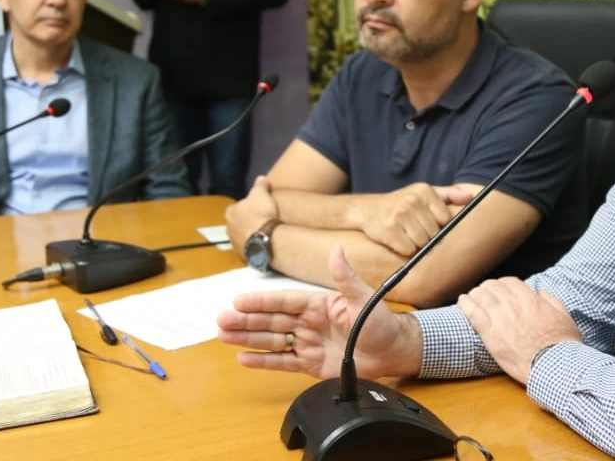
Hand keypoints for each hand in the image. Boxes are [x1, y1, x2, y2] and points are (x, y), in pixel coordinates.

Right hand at [217, 246, 423, 379]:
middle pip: (271, 320)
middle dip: (246, 320)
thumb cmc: (381, 322)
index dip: (261, 301)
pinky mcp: (310, 364)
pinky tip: (243, 358)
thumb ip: (345, 276)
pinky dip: (263, 360)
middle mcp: (308, 322)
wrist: (393, 352)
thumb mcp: (363, 297)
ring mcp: (307, 343)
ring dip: (247, 337)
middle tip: (222, 319)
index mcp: (318, 303)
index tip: (239, 300)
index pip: (284, 301)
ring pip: (271, 340)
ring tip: (224, 336)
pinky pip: (282, 362)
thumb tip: (336, 250)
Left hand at [225, 176, 278, 246]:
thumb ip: (259, 185)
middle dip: (245, 222)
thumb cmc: (261, 214)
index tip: (255, 208)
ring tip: (262, 234)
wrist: (265, 240)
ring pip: (241, 237)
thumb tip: (260, 178)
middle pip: (236, 223)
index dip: (245, 207)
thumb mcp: (261, 194)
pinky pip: (248, 248)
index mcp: (230, 212)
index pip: (235, 208)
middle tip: (259, 221)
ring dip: (248, 235)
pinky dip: (253, 246)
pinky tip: (263, 244)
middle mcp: (228, 228)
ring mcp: (234, 243)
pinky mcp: (243, 255)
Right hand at [353, 183, 473, 256]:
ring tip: (406, 235)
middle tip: (414, 230)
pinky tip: (398, 241)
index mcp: (424, 191)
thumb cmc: (401, 203)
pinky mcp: (389, 231)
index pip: (446, 219)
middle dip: (427, 236)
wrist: (368, 209)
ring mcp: (399, 215)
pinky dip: (404, 250)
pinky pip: (408, 250)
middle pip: (434, 233)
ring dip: (416, 244)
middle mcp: (412, 201)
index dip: (439, 226)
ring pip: (422, 243)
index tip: (428, 223)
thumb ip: (448, 194)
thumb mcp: (424, 193)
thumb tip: (470, 198)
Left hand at [458, 277, 581, 384]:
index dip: (503, 283)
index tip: (500, 288)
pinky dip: (465, 305)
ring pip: (481, 297)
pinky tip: (461, 301)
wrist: (554, 366)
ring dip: (475, 294)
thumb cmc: (562, 344)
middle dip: (488, 287)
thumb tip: (543, 291)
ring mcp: (500, 320)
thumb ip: (552, 301)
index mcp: (531, 300)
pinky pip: (473, 314)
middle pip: (493, 287)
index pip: (510, 282)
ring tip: (472, 296)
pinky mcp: (490, 336)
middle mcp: (513, 306)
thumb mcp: (564, 317)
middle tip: (484, 292)